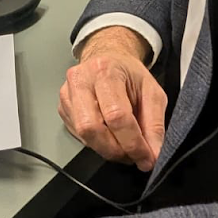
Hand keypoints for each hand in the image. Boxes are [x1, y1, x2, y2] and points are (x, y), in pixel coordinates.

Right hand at [58, 28, 166, 169]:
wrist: (107, 59)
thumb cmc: (128, 74)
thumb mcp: (152, 92)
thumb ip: (154, 124)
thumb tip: (153, 154)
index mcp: (105, 71)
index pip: (116, 115)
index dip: (133, 143)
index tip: (146, 158)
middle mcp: (80, 81)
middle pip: (92, 128)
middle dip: (116, 150)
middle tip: (134, 157)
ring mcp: (67, 95)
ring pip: (83, 135)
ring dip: (107, 150)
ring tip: (124, 147)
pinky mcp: (63, 108)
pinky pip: (79, 136)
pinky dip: (98, 144)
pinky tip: (110, 137)